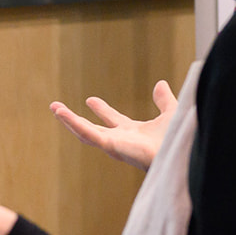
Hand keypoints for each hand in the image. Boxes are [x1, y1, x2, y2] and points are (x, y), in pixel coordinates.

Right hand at [49, 80, 177, 171]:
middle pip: (92, 128)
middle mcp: (121, 140)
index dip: (102, 110)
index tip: (90, 100)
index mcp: (134, 133)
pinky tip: (61, 114)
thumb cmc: (178, 140)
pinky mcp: (111, 146)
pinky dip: (74, 124)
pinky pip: (88, 135)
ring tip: (54, 108)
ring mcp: (114, 144)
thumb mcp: (171, 113)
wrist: (181, 150)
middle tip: (58, 108)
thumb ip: (164, 101)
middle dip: (75, 119)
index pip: (113, 120)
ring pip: (85, 133)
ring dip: (69, 121)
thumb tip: (160, 84)